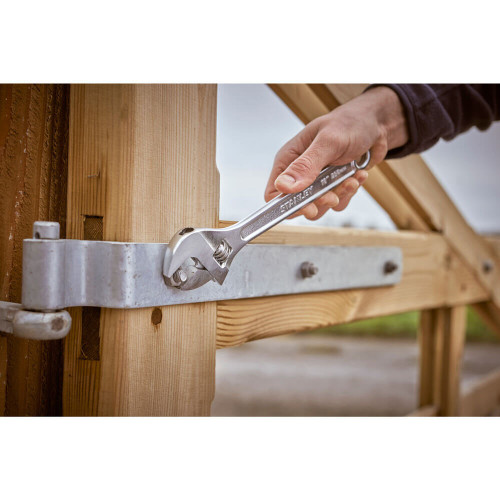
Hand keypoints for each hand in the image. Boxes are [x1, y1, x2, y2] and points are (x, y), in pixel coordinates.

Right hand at [264, 86, 408, 219]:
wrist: (377, 122)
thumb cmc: (350, 123)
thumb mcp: (328, 142)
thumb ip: (306, 165)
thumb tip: (284, 187)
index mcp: (289, 159)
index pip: (275, 192)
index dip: (287, 205)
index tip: (307, 207)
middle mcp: (300, 171)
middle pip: (297, 204)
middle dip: (318, 203)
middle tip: (332, 196)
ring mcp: (317, 180)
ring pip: (319, 205)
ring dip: (337, 196)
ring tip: (350, 181)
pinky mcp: (334, 184)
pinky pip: (338, 201)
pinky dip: (349, 192)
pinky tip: (358, 175)